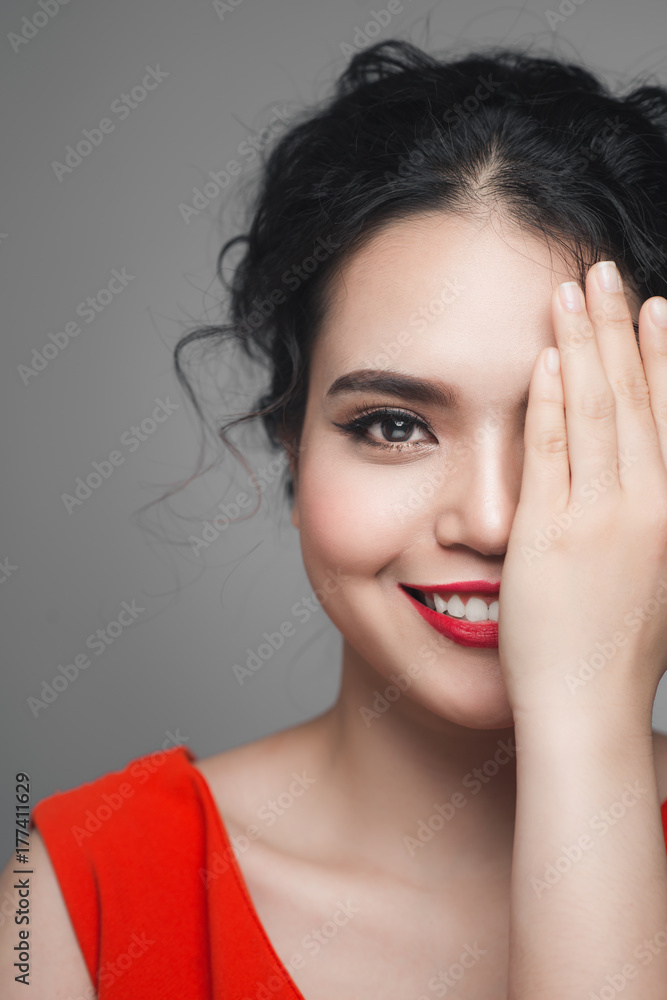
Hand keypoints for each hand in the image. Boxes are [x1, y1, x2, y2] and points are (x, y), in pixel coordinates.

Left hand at [497, 260, 666, 718]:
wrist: (589, 711)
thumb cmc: (619, 654)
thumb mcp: (658, 577)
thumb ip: (651, 523)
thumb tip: (642, 484)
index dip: (663, 357)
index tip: (658, 307)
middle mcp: (650, 506)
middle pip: (634, 397)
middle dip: (620, 328)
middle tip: (606, 271)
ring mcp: (602, 517)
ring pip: (595, 410)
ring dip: (584, 344)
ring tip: (573, 290)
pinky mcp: (552, 533)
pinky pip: (551, 450)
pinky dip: (549, 399)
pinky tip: (545, 357)